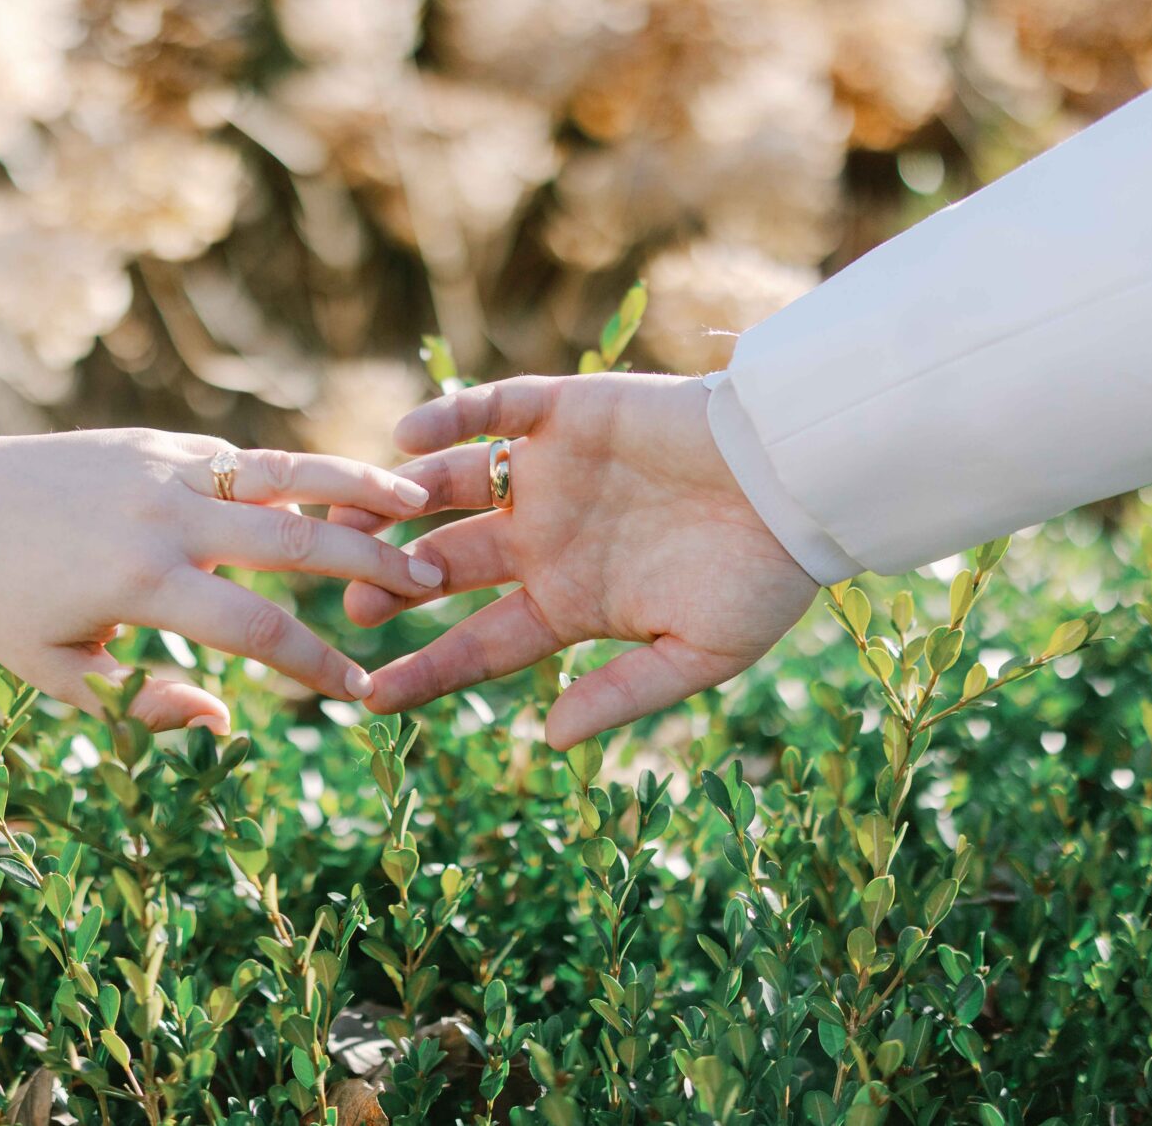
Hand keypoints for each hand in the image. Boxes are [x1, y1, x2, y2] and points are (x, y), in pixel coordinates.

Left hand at [0, 428, 443, 731]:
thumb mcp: (56, 672)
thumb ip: (143, 703)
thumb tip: (223, 718)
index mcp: (143, 583)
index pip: (259, 628)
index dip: (317, 665)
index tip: (362, 690)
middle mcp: (165, 518)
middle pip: (297, 540)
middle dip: (372, 564)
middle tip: (429, 583)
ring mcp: (164, 468)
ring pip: (282, 473)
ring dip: (355, 487)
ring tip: (417, 500)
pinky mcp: (155, 440)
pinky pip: (237, 459)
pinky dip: (291, 473)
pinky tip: (334, 493)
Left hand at [332, 373, 818, 747]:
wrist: (805, 481)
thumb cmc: (765, 576)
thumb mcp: (699, 655)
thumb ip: (622, 693)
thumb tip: (548, 740)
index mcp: (570, 602)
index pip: (479, 645)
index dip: (425, 672)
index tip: (368, 699)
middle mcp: (544, 539)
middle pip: (442, 565)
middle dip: (390, 585)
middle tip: (349, 604)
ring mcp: (548, 474)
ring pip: (446, 488)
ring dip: (394, 504)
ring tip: (346, 521)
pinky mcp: (564, 412)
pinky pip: (490, 410)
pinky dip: (446, 417)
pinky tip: (406, 438)